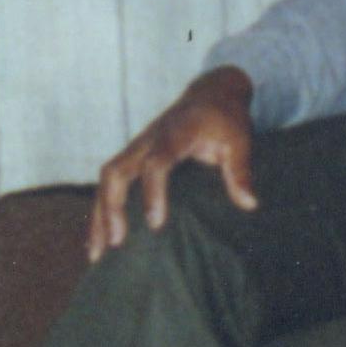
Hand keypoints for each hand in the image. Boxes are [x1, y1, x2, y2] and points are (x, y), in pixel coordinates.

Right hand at [88, 67, 257, 259]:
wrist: (210, 94)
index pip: (156, 163)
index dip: (153, 192)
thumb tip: (249, 204)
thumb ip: (240, 171)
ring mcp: (136, 148)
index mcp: (174, 133)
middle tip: (117, 242)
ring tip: (96, 252)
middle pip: (116, 171)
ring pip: (107, 179)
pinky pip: (110, 182)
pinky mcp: (133, 157)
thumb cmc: (225, 119)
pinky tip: (98, 238)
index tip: (155, 224)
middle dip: (112, 207)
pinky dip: (102, 209)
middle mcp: (148, 140)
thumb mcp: (239, 140)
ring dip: (99, 214)